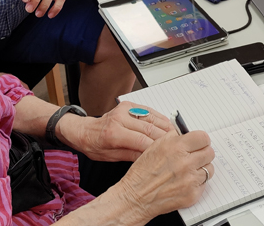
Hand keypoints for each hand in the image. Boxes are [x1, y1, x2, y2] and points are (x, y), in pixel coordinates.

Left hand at [59, 102, 173, 161]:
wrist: (84, 130)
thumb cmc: (95, 145)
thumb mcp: (111, 157)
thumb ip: (133, 156)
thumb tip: (151, 159)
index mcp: (113, 133)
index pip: (142, 141)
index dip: (158, 149)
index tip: (169, 155)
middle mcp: (120, 118)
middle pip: (150, 128)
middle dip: (166, 138)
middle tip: (179, 146)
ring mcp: (125, 109)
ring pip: (152, 118)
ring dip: (167, 127)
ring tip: (178, 137)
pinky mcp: (129, 104)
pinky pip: (149, 110)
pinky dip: (160, 118)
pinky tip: (168, 126)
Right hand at [117, 130, 215, 220]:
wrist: (137, 197)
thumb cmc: (143, 172)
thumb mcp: (155, 146)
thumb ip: (173, 137)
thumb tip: (187, 134)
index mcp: (176, 147)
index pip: (204, 138)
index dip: (201, 140)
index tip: (199, 142)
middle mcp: (185, 163)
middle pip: (210, 152)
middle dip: (203, 153)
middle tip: (195, 156)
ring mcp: (190, 180)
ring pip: (209, 169)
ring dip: (201, 168)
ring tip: (188, 170)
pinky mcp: (192, 195)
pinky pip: (204, 184)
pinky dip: (197, 182)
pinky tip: (185, 181)